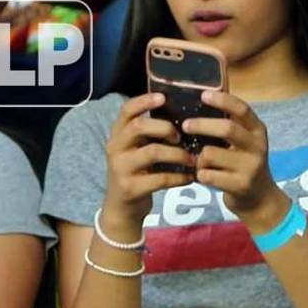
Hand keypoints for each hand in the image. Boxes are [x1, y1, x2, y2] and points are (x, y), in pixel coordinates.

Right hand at [102, 93, 193, 229]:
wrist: (121, 209)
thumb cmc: (135, 172)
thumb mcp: (136, 150)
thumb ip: (149, 134)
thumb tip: (183, 116)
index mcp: (117, 134)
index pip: (126, 110)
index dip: (144, 101)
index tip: (163, 97)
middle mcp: (115, 148)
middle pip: (139, 126)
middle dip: (165, 127)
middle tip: (181, 136)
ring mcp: (120, 168)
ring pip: (152, 152)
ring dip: (178, 154)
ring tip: (192, 159)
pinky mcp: (130, 188)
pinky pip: (159, 178)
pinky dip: (179, 177)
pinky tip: (189, 177)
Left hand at [181, 90, 286, 230]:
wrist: (260, 199)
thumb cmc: (244, 164)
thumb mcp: (245, 142)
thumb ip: (231, 124)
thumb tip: (201, 99)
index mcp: (257, 131)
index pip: (242, 109)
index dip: (222, 100)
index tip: (203, 94)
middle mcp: (257, 147)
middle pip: (227, 128)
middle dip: (202, 125)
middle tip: (185, 125)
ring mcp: (250, 167)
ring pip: (210, 154)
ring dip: (197, 157)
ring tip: (197, 161)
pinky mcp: (240, 185)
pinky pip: (208, 175)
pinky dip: (199, 174)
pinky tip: (202, 176)